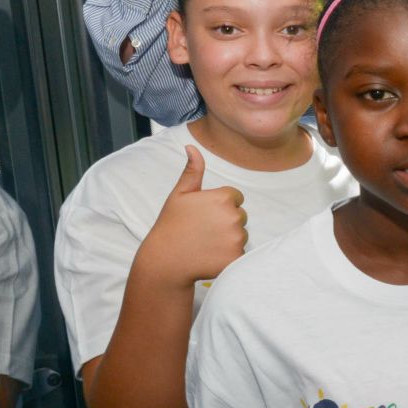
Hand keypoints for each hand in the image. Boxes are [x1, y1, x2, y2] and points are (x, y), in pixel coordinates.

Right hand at [135, 146, 246, 287]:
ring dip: (229, 238)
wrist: (166, 260)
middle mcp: (233, 216)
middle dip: (226, 221)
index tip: (203, 214)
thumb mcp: (180, 194)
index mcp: (223, 198)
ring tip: (205, 243)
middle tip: (203, 230)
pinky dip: (229, 255)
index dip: (219, 205)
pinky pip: (241, 252)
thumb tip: (192, 147)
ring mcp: (237, 238)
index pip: (235, 197)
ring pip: (241, 234)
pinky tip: (211, 255)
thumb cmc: (171, 225)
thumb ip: (192, 170)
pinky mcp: (237, 257)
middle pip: (240, 215)